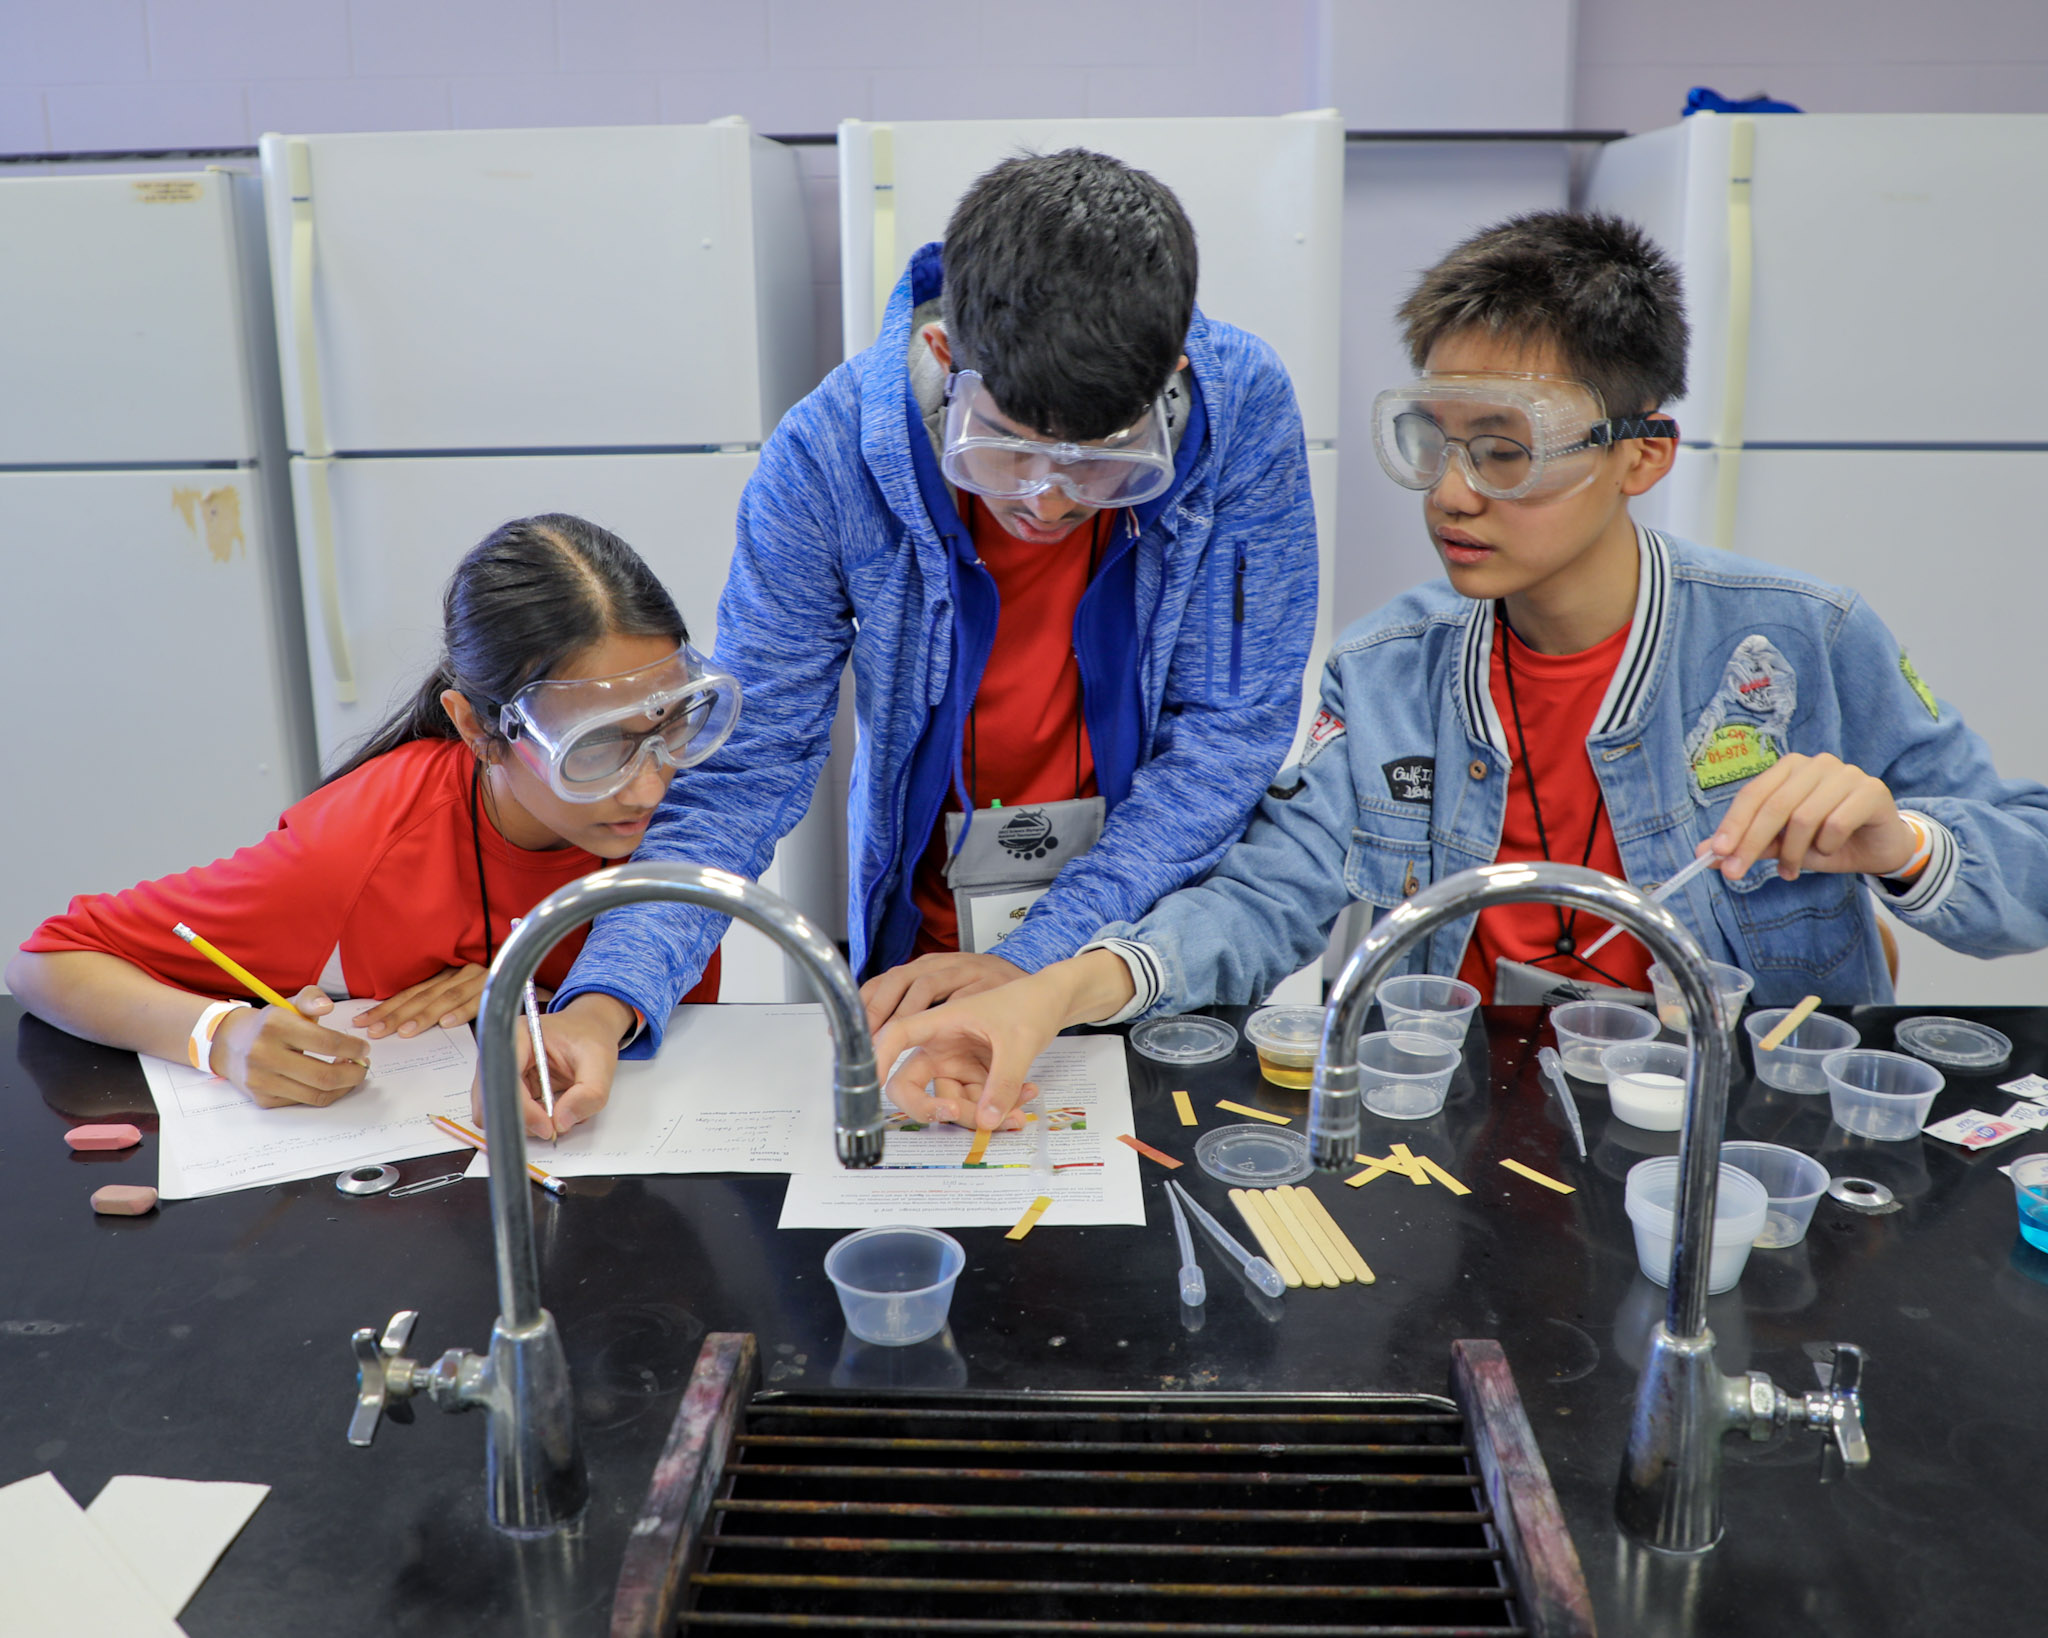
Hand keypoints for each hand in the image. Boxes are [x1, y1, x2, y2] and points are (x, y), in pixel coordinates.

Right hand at [211, 987, 370, 1108]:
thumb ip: (312, 998)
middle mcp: (264, 1054)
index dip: (352, 1048)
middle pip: (324, 1076)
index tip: (364, 1049)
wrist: (229, 1044)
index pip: (326, 1042)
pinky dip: (324, 1094)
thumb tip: (328, 1006)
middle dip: (353, 1074)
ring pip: (316, 1094)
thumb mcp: (289, 1004)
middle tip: (363, 1066)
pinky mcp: (263, 1099)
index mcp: (275, 1026)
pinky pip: (304, 1102)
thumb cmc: (269, 1024)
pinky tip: (329, 1082)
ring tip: (349, 1073)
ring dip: (343, 1087)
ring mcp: (261, 1080)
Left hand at [356, 964, 487, 1038]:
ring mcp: (477, 977)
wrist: (526, 975)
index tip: (363, 1021)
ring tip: (405, 1032)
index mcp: (444, 974)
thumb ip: (436, 1006)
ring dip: (424, 1016)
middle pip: (421, 996)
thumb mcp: (458, 996)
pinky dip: (462, 1012)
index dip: (386, 1007)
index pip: (409, 993)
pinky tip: (447, 1024)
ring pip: (444, 998)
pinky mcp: (496, 985)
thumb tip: (400, 1027)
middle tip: (376, 1031)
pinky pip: (477, 1001)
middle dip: (396, 1015)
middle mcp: (457, 973)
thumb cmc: (489, 993)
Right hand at [471, 992, 626, 1140]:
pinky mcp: (513, 1088)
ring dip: (531, 1123)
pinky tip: (555, 1108)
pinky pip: (514, 1115)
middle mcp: (503, 1054)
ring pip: (502, 1113)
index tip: (547, 1126)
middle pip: (492, 1102)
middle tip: (554, 1127)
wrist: (591, 1030)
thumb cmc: (591, 1038)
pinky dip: (535, 1121)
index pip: (506, 1078)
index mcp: (518, 1036)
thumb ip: (588, 1094)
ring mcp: (505, 1073)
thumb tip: (561, 1123)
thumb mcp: (600, 1064)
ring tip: (561, 1110)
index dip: (523, 1108)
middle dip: (524, 1121)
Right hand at [871, 952, 1136, 1130]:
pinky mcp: (973, 1076)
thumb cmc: (1030, 1004)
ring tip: (1022, 1107)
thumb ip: (1003, 1082)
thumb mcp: (1019, 1042)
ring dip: (983, 1114)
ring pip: (950, 1103)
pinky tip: (1027, 1095)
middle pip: (914, 1086)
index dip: (877, 1058)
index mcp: (942, 1022)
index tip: (871, 1085)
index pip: (898, 1035)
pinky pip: (975, 1104)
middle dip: (937, 1111)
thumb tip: (986, 1120)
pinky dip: (998, 1107)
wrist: (1053, 1002)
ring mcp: (955, 1063)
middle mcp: (941, 1045)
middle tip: (973, 1120)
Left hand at [1709, 753, 1916, 880]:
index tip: (1716, 853)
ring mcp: (1845, 773)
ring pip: (1803, 817)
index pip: (1752, 794)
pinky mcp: (1871, 790)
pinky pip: (1835, 823)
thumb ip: (1746, 844)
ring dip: (1792, 852)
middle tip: (1735, 872)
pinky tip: (1828, 852)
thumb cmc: (1827, 841)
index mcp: (1789, 768)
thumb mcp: (1782, 845)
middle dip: (1751, 843)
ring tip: (1791, 869)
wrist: (1879, 848)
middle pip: (1774, 805)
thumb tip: (1704, 855)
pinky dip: (1826, 846)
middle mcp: (1815, 764)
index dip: (1732, 825)